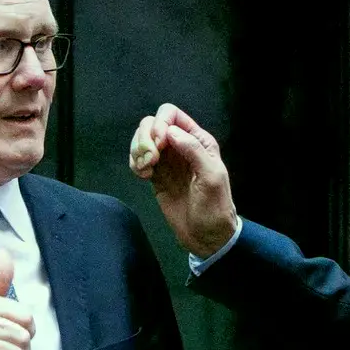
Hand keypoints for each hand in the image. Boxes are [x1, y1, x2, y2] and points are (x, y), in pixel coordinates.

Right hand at [128, 104, 239, 258]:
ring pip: (141, 140)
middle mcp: (180, 145)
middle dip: (145, 138)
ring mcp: (166, 160)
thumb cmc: (214, 207)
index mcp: (198, 140)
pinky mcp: (155, 175)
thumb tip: (170, 131)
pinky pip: (137, 159)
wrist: (206, 235)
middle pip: (151, 124)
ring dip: (137, 151)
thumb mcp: (211, 177)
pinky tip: (143, 176)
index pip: (171, 114)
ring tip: (146, 170)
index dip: (160, 124)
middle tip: (151, 161)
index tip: (159, 145)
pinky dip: (135, 164)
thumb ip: (194, 150)